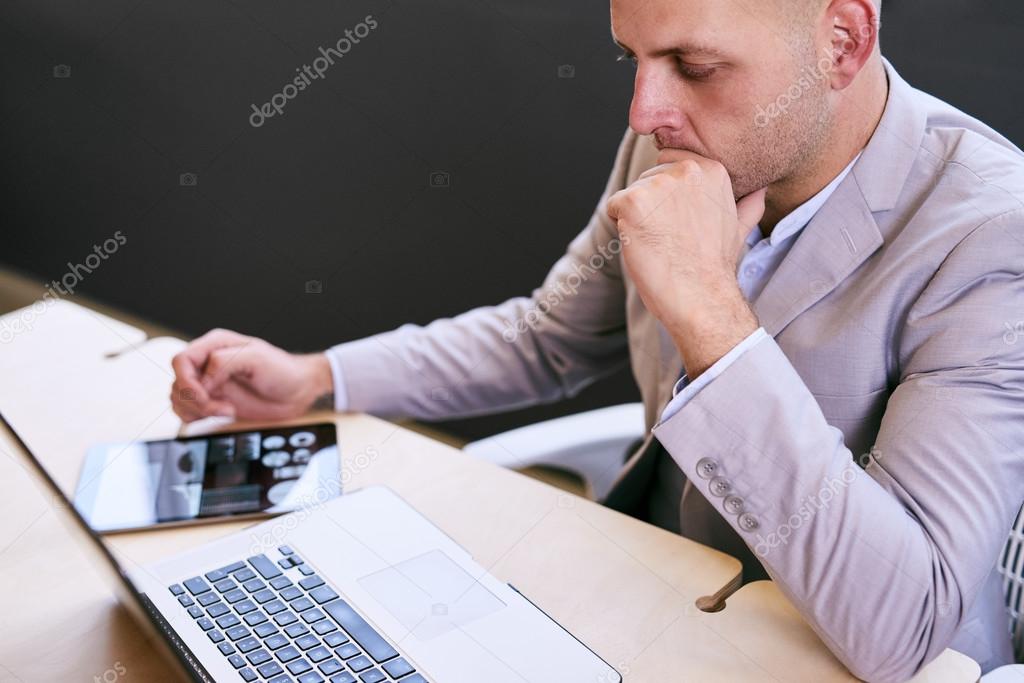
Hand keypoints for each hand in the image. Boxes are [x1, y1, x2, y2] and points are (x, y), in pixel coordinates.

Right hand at [170, 328, 332, 422]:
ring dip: (198, 411)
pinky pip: (188, 412)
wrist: (297, 391)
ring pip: (179, 399)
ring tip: (227, 411)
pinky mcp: (213, 401)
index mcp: (215, 345)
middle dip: (196, 400)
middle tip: (223, 408)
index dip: (187, 382)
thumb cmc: (282, 370)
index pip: (181, 360)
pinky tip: (223, 414)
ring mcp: (209, 383)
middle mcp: (207, 363)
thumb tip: (203, 380)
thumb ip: (224, 362)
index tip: (205, 396)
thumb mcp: (256, 358)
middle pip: (178, 383)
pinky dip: (199, 418)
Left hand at [607, 150, 765, 375]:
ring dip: (637, 219)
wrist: (699, 296)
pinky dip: (621, 228)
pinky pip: (613, 207)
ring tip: (661, 241)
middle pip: (648, 178)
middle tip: (672, 236)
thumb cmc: (713, 266)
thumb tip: (761, 191)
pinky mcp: (632, 201)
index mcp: (711, 169)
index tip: (681, 221)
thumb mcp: (739, 228)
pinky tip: (643, 244)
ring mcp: (658, 184)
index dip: (669, 196)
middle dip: (652, 206)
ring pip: (630, 194)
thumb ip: (748, 204)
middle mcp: (686, 170)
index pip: (671, 164)